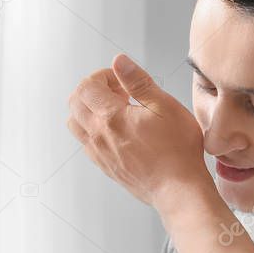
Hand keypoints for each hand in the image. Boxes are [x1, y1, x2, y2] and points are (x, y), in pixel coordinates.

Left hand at [66, 53, 211, 208]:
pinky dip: (94, 129)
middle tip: (118, 92)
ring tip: (116, 111)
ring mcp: (99, 153)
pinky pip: (85, 142)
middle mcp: (99, 136)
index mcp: (112, 117)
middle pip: (75, 102)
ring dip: (89, 110)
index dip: (103, 76)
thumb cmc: (178, 151)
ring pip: (75, 123)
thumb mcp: (165, 107)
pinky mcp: (104, 166)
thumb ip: (139, 82)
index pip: (87, 86)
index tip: (121, 80)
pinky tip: (118, 130)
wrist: (178, 190)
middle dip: (93, 90)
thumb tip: (119, 62)